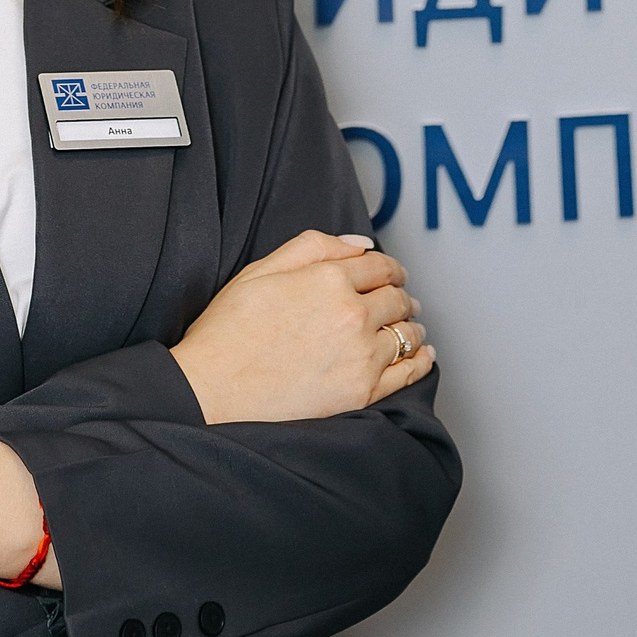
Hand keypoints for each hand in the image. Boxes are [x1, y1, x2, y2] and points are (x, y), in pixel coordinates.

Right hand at [170, 230, 431, 425]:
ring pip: (406, 333)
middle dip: (400, 295)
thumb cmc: (228, 330)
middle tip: (400, 300)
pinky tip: (423, 355)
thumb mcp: (261, 269)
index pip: (380, 266)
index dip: (390, 267)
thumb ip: (314, 246)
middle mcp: (352, 315)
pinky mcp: (361, 393)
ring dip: (411, 326)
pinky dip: (421, 361)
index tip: (391, 273)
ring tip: (411, 327)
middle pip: (397, 298)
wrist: (212, 391)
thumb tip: (361, 244)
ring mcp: (360, 356)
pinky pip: (407, 374)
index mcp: (329, 279)